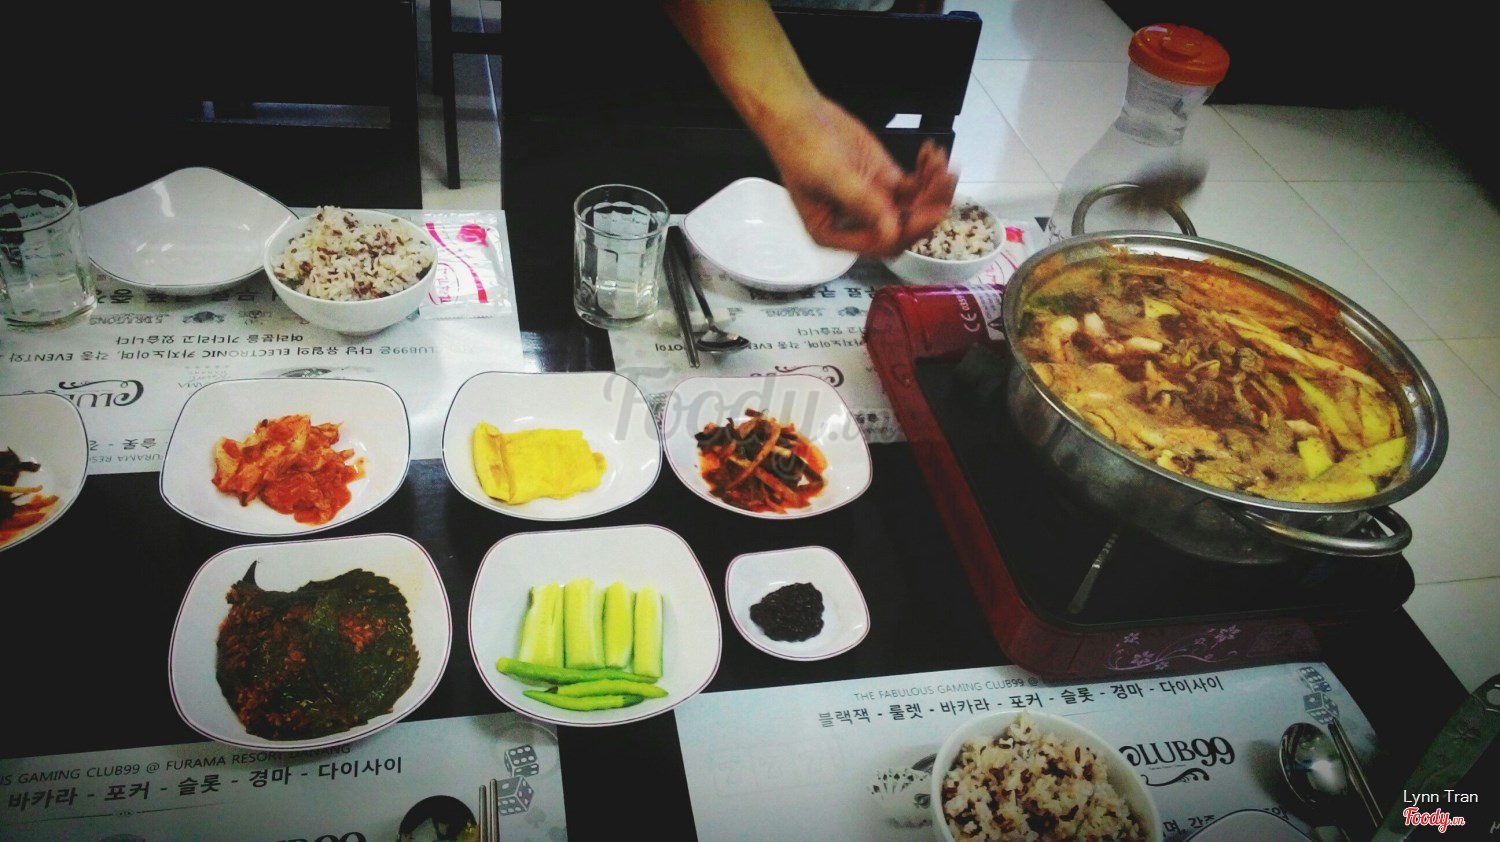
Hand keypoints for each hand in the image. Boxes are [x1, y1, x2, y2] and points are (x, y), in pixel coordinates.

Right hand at [764, 96, 957, 255]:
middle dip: (927, 208)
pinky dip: (928, 173)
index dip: (908, 230)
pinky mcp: (884, 180)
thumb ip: (861, 203)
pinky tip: (933, 154)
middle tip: (944, 182)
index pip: (879, 243)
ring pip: (913, 206)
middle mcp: (857, 223)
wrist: (797, 113)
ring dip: (932, 189)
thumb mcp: (829, 175)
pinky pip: (913, 185)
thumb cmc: (800, 145)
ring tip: (943, 164)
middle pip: (902, 227)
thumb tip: (892, 231)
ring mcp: (874, 202)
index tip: (931, 210)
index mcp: (834, 233)